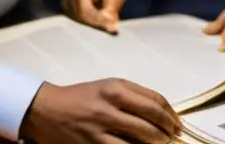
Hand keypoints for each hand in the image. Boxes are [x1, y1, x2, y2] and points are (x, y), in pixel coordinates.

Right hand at [22, 79, 179, 143]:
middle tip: (173, 137)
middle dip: (168, 132)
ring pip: (141, 139)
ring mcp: (101, 127)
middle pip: (152, 121)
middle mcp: (110, 105)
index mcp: (116, 87)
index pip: (155, 101)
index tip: (177, 123)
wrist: (47, 109)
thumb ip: (133, 96)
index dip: (171, 114)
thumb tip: (161, 113)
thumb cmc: (81, 97)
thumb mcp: (107, 86)